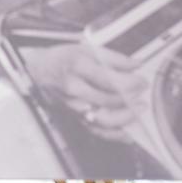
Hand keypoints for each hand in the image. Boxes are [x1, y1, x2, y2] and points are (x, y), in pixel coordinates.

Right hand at [21, 42, 147, 136]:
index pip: (107, 79)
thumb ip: (113, 57)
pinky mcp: (75, 117)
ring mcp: (74, 105)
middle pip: (107, 100)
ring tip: (138, 110)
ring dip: (125, 117)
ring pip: (103, 119)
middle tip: (142, 94)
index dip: (129, 82)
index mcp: (78, 66)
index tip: (142, 81)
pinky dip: (115, 134)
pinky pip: (97, 131)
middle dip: (129, 99)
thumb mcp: (86, 48)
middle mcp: (74, 87)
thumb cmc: (64, 58)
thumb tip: (136, 65)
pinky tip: (128, 132)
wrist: (39, 70)